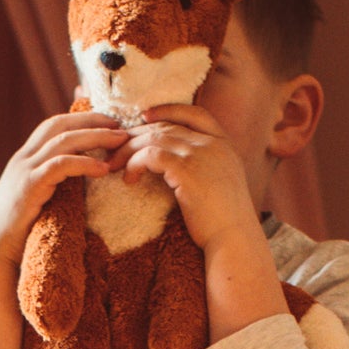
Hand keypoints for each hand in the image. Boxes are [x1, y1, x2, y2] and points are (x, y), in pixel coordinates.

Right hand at [0, 111, 126, 269]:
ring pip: (63, 141)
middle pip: (60, 125)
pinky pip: (60, 165)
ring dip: (95, 137)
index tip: (109, 123)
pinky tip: (103, 169)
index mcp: (25, 158)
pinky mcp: (29, 186)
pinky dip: (84, 164)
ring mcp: (24, 170)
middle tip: (120, 124)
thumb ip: (51, 183)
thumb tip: (79, 182)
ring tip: (120, 141)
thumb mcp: (35, 197)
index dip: (82, 119)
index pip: (54, 125)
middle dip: (92, 121)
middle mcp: (23, 158)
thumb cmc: (18, 230)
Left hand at [119, 103, 258, 253]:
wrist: (234, 238)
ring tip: (113, 165)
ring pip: (155, 138)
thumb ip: (204, 166)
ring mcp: (201, 154)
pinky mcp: (186, 170)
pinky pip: (151, 156)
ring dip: (129, 150)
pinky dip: (134, 164)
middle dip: (137, 135)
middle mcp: (213, 143)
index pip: (195, 113)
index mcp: (224, 144)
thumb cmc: (223, 220)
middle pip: (167, 126)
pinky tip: (128, 179)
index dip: (168, 110)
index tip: (144, 117)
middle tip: (115, 148)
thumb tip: (173, 165)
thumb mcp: (219, 183)